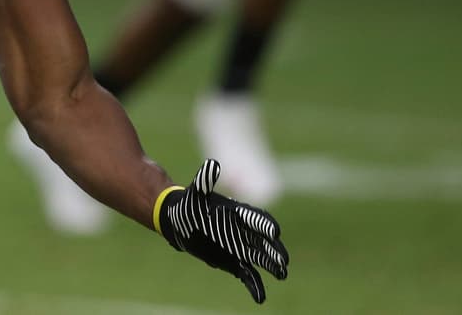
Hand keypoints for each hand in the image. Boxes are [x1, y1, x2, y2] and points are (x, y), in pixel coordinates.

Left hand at [156, 159, 288, 303]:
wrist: (177, 221)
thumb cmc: (188, 205)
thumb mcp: (195, 194)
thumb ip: (205, 181)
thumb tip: (212, 164)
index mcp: (238, 214)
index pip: (257, 219)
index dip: (265, 225)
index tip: (274, 231)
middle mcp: (243, 231)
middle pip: (265, 241)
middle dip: (275, 250)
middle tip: (283, 259)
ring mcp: (240, 247)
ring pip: (261, 257)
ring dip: (271, 265)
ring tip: (282, 274)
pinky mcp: (234, 262)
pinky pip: (249, 274)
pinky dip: (255, 285)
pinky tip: (260, 297)